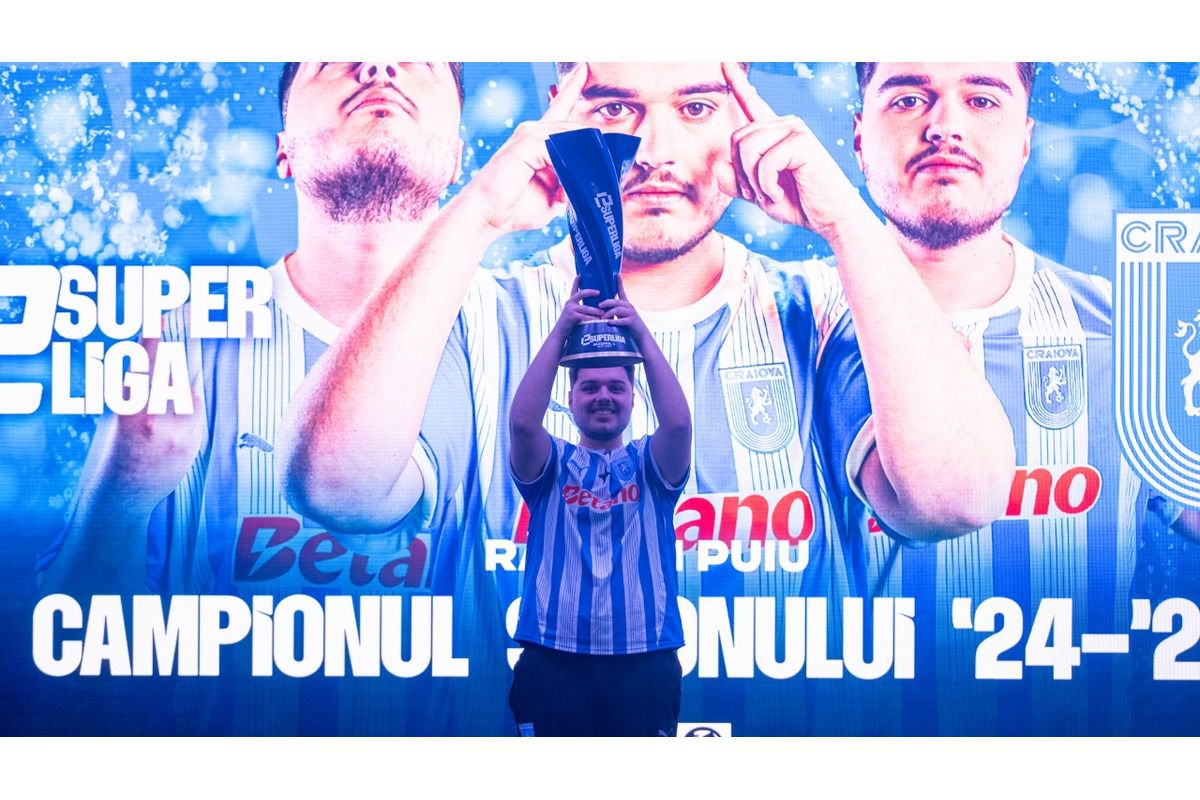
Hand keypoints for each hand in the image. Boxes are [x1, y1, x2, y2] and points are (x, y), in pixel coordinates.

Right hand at [95, 335, 205, 512]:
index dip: (150, 338)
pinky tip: (169, 433)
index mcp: (125, 407)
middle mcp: (152, 416)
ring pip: (186, 390)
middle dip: (166, 368)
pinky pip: (195, 409)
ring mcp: (176, 430)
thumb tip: (152, 353)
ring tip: (156, 421)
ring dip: (176, 395)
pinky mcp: (191, 441)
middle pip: (170, 372)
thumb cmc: (112, 451)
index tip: (156, 314)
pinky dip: (186, 412)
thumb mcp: (113, 414)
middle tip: (159, 367)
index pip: (142, 365)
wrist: (121, 495)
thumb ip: (132, 387)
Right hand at [457, 64, 591, 234]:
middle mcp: (533, 131)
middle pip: (575, 130)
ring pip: (571, 138)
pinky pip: (560, 148)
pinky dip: (570, 166)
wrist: (487, 217)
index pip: (559, 107)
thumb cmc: (514, 209)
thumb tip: (590, 181)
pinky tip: (571, 185)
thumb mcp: (552, 198)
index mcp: (538, 140)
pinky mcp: (527, 143)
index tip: (584, 68)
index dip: (572, 88)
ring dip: (585, 162)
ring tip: (590, 184)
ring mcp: (530, 135)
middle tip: (608, 171)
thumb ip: (570, 185)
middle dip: (594, 152)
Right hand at [551, 277, 602, 338]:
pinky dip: (592, 319)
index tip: (581, 275)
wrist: (560, 334)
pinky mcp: (571, 316)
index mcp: (571, 301)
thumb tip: (597, 308)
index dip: (577, 282)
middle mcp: (569, 303)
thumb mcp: (575, 314)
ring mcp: (569, 309)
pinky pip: (584, 317)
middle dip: (590, 292)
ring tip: (603, 313)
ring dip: (595, 311)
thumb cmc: (570, 325)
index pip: (574, 289)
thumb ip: (582, 310)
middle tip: (599, 292)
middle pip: (581, 294)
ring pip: (586, 308)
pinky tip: (597, 321)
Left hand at [598, 277, 649, 345]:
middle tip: (599, 305)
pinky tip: (609, 323)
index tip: (616, 275)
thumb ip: (615, 312)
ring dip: (609, 313)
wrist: (641, 336)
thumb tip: (602, 311)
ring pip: (618, 310)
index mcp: (626, 305)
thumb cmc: (629, 327)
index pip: (622, 292)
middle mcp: (629, 307)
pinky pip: (622, 320)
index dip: (619, 283)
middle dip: (607, 302)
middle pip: (616, 301)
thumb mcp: (622, 317)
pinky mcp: (632, 322)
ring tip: (602, 317)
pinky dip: (615, 321)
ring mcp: (631, 314)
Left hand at [716, 62, 864, 239]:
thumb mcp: (758, 194)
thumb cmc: (798, 204)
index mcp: (773, 132)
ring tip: (771, 193)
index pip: (751, 103)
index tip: (725, 61)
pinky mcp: (801, 141)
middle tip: (761, 193)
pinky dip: (765, 187)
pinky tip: (779, 194)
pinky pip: (764, 163)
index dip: (737, 83)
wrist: (830, 218)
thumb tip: (719, 167)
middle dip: (741, 173)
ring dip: (752, 181)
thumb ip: (736, 182)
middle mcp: (784, 123)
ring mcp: (794, 129)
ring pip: (746, 149)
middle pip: (736, 138)